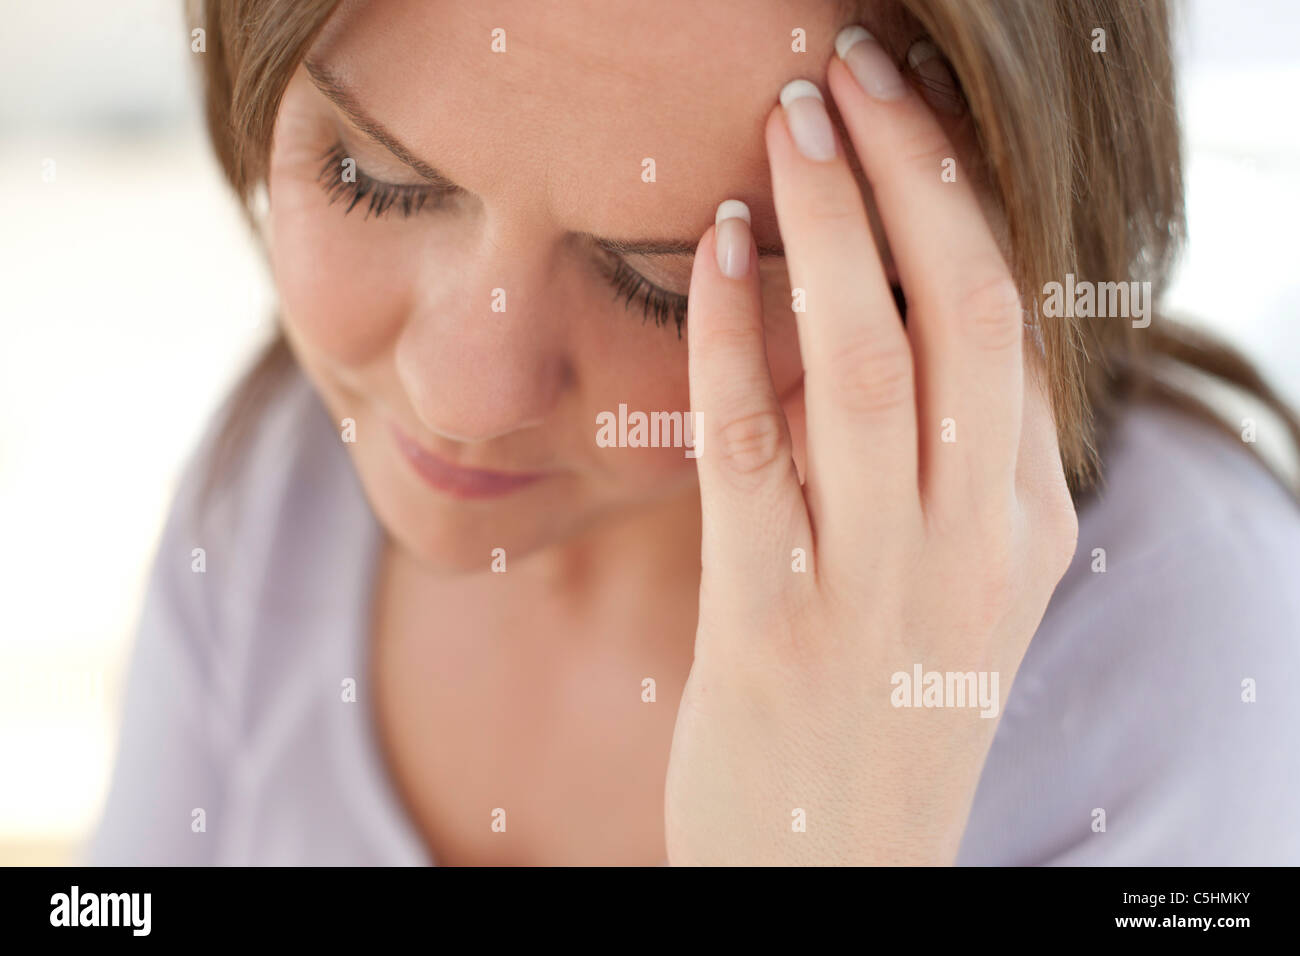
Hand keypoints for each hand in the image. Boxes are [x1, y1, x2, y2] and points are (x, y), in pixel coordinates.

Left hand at [664, 30, 1078, 865]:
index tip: (905, 111)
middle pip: (964, 313)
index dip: (962, 198)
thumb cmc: (880, 712)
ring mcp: (880, 585)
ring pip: (868, 364)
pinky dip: (736, 338)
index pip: (1015, 323)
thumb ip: (936, 464)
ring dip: (831, 225)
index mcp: (1023, 522)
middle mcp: (973, 541)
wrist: (839, 875)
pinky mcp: (774, 626)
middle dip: (913, 173)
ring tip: (790, 121)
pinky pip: (754, 453)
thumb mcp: (947, 586)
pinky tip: (721, 253)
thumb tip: (876, 317)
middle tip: (851, 69)